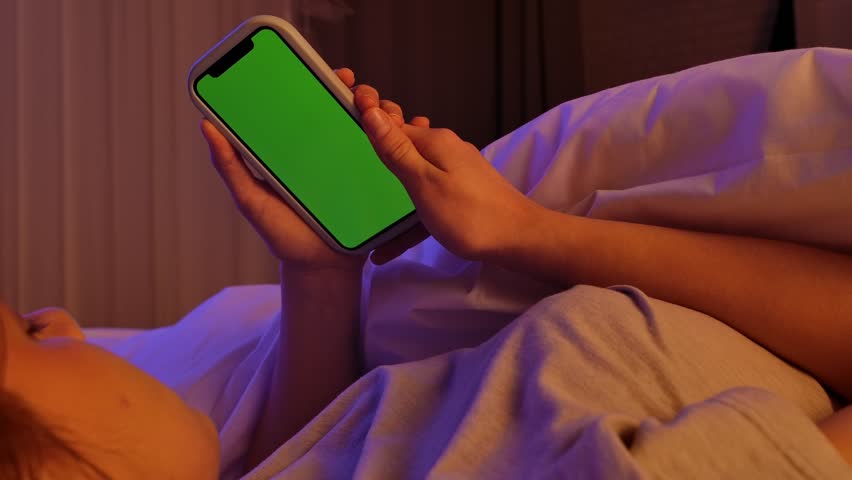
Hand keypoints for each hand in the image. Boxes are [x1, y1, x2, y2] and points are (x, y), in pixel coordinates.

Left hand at [201, 68, 419, 273]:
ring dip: (388, 115)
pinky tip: (415, 129)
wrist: (320, 270)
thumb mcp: (252, 199)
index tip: (335, 74)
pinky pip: (394, 160)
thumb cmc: (284, 235)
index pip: (316, 108)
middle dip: (364, 97)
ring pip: (378, 132)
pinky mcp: (377, 187)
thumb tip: (207, 126)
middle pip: (353, 115)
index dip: (326, 85)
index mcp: (303, 151)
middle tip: (364, 94)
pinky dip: (407, 142)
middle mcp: (332, 155)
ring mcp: (357, 170)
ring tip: (389, 114)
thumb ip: (230, 166)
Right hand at [355, 97, 539, 261]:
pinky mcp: (461, 194)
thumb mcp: (424, 183)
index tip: (341, 113)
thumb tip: (373, 112)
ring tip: (362, 223)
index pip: (391, 122)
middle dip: (374, 158)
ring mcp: (454, 173)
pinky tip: (387, 250)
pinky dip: (407, 221)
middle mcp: (445, 150)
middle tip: (345, 173)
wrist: (520, 241)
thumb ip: (397, 151)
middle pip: (401, 149)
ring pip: (411, 179)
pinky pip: (426, 202)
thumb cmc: (470, 215)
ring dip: (388, 199)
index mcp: (434, 142)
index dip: (367, 118)